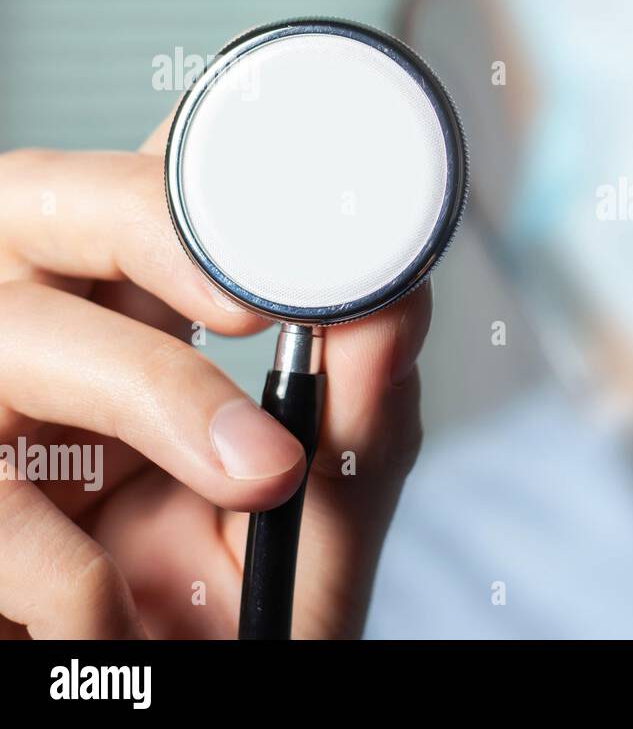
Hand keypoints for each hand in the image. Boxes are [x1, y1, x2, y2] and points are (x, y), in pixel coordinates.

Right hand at [0, 113, 429, 637]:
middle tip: (249, 297)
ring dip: (152, 393)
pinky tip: (118, 624)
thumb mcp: (318, 518)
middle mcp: (42, 342)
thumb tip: (397, 304)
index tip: (289, 187)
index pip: (148, 188)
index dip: (195, 157)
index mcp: (132, 320)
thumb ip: (361, 419)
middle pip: (39, 199)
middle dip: (146, 223)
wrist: (173, 707)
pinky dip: (71, 577)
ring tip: (260, 474)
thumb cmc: (236, 613)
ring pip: (16, 335)